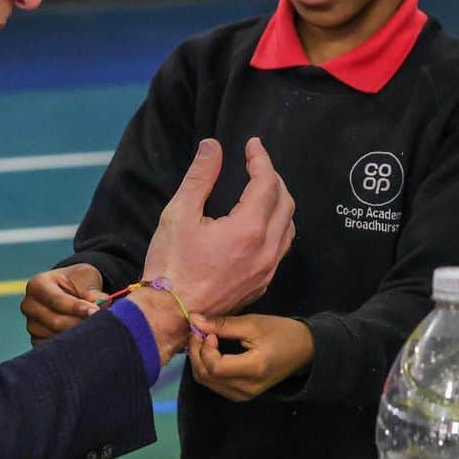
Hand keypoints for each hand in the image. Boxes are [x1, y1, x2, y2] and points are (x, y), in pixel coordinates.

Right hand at [22, 264, 105, 342]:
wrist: (70, 291)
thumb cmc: (77, 282)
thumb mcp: (86, 279)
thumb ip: (92, 292)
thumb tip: (103, 303)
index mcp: (37, 285)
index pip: (56, 300)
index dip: (76, 307)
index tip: (96, 312)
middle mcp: (29, 305)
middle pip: (55, 321)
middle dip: (80, 323)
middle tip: (101, 324)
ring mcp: (31, 324)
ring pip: (55, 336)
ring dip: (77, 336)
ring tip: (95, 331)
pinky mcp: (36, 339)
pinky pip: (53, 348)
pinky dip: (70, 346)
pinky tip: (84, 339)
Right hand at [143, 136, 294, 318]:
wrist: (170, 313)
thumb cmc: (171, 265)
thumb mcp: (179, 213)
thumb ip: (200, 176)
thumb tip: (212, 147)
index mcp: (248, 229)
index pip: (266, 183)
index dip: (260, 159)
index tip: (252, 145)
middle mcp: (265, 250)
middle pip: (286, 202)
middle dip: (273, 178)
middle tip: (255, 165)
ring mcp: (266, 270)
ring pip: (288, 227)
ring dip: (279, 203)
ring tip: (261, 190)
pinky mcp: (261, 284)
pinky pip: (280, 249)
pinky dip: (276, 228)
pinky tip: (258, 225)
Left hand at [186, 312, 313, 401]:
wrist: (304, 351)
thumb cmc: (281, 333)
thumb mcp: (253, 323)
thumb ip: (222, 325)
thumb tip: (194, 320)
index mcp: (254, 369)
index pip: (215, 367)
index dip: (204, 349)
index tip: (207, 331)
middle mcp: (247, 388)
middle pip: (207, 376)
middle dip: (196, 353)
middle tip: (199, 333)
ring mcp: (244, 395)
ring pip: (207, 382)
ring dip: (199, 360)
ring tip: (204, 340)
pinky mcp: (242, 394)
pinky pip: (215, 384)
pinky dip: (207, 368)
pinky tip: (211, 353)